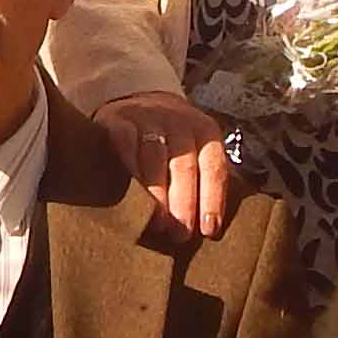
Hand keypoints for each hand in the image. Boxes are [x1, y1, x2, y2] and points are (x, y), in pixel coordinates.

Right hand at [97, 90, 232, 238]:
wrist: (138, 103)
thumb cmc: (173, 142)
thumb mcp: (197, 150)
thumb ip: (209, 178)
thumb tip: (218, 224)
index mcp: (205, 131)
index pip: (213, 168)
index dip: (212, 200)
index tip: (208, 230)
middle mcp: (180, 121)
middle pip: (184, 166)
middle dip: (184, 203)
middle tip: (179, 234)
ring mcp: (149, 119)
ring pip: (155, 158)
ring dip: (157, 194)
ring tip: (158, 224)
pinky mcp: (120, 120)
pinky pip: (126, 145)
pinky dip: (130, 170)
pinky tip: (130, 195)